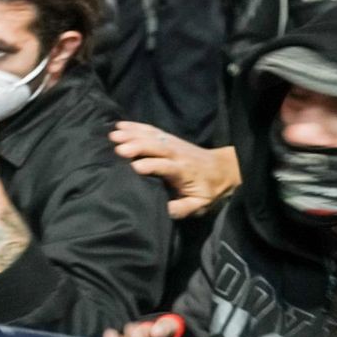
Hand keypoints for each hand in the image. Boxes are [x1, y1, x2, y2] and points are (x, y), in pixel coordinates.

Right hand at [110, 121, 239, 218]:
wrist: (222, 169)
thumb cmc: (208, 189)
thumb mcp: (200, 204)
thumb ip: (182, 208)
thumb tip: (163, 210)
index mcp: (184, 171)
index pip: (166, 166)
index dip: (151, 166)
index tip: (134, 167)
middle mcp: (177, 154)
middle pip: (156, 147)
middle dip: (137, 146)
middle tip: (118, 148)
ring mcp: (172, 143)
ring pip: (152, 136)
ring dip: (132, 134)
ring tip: (114, 135)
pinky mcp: (168, 138)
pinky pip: (151, 129)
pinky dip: (135, 126)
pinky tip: (121, 126)